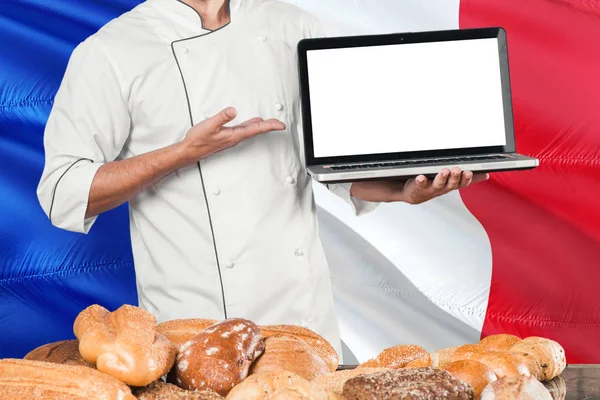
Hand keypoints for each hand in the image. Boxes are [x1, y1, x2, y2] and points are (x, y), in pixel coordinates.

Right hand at [180, 107, 285, 162]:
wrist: (190, 151)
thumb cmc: (198, 140)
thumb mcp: (209, 125)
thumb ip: (222, 117)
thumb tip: (233, 111)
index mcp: (235, 135)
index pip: (257, 129)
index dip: (270, 126)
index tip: (281, 125)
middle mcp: (235, 137)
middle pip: (257, 130)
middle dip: (269, 126)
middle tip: (279, 123)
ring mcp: (231, 137)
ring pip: (250, 130)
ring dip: (261, 126)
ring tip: (270, 122)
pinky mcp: (227, 136)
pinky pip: (243, 130)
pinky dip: (251, 126)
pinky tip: (251, 123)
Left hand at [349, 167, 488, 203]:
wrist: (413, 194)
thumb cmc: (433, 185)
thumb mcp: (451, 182)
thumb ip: (466, 178)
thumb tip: (486, 175)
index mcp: (450, 185)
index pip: (462, 183)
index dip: (467, 179)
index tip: (470, 172)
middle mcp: (442, 188)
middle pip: (451, 184)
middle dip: (455, 177)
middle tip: (458, 170)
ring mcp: (430, 188)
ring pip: (438, 184)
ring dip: (441, 178)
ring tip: (444, 171)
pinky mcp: (418, 187)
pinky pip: (420, 184)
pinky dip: (421, 181)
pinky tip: (421, 177)